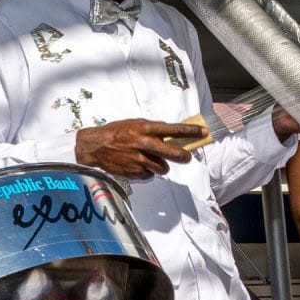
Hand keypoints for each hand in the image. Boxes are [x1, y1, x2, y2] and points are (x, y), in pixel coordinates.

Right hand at [75, 118, 206, 178]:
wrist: (95, 146)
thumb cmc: (115, 133)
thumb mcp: (134, 124)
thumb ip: (152, 129)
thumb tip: (170, 134)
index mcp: (145, 128)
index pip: (174, 129)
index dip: (191, 131)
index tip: (204, 131)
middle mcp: (144, 143)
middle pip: (173, 153)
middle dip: (183, 156)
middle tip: (185, 157)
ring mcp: (139, 159)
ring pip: (162, 167)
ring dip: (161, 165)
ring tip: (150, 160)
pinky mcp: (134, 172)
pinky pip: (149, 175)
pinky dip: (147, 172)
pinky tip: (138, 165)